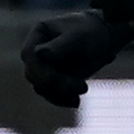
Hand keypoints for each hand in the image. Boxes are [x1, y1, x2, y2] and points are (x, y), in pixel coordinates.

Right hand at [19, 9, 133, 106]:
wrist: (105, 38)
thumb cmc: (91, 32)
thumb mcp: (77, 37)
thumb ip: (57, 47)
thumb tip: (38, 54)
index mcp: (38, 35)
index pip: (28, 55)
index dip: (38, 69)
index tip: (55, 77)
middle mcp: (37, 51)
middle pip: (34, 74)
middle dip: (55, 83)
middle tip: (80, 85)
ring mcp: (44, 66)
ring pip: (41, 87)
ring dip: (59, 94)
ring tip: (83, 89)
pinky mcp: (54, 79)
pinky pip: (51, 94)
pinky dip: (62, 100)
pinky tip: (76, 101)